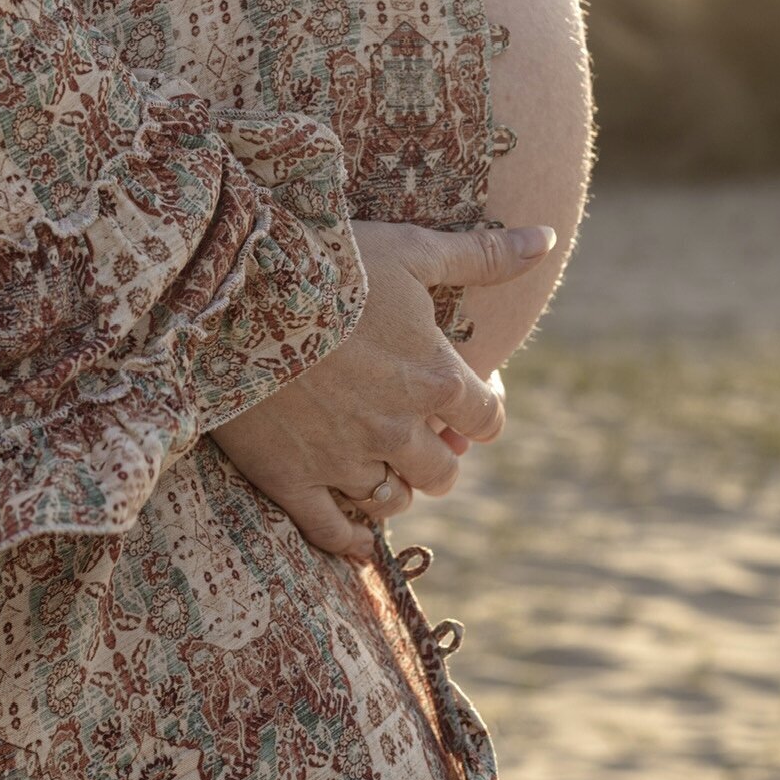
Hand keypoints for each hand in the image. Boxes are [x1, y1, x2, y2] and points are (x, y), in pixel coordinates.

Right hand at [209, 219, 556, 562]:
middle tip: (418, 436)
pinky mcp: (291, 479)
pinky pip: (332, 531)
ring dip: (394, 487)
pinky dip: (349, 539)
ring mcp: (343, 460)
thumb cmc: (328, 262)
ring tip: (378, 464)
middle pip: (442, 471)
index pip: (484, 419)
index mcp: (432, 379)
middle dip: (437, 456)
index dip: (479, 412)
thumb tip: (545, 239)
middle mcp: (396, 430)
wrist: (234, 290)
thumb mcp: (411, 249)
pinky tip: (355, 536)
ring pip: (391, 501)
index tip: (463, 399)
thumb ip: (481, 256)